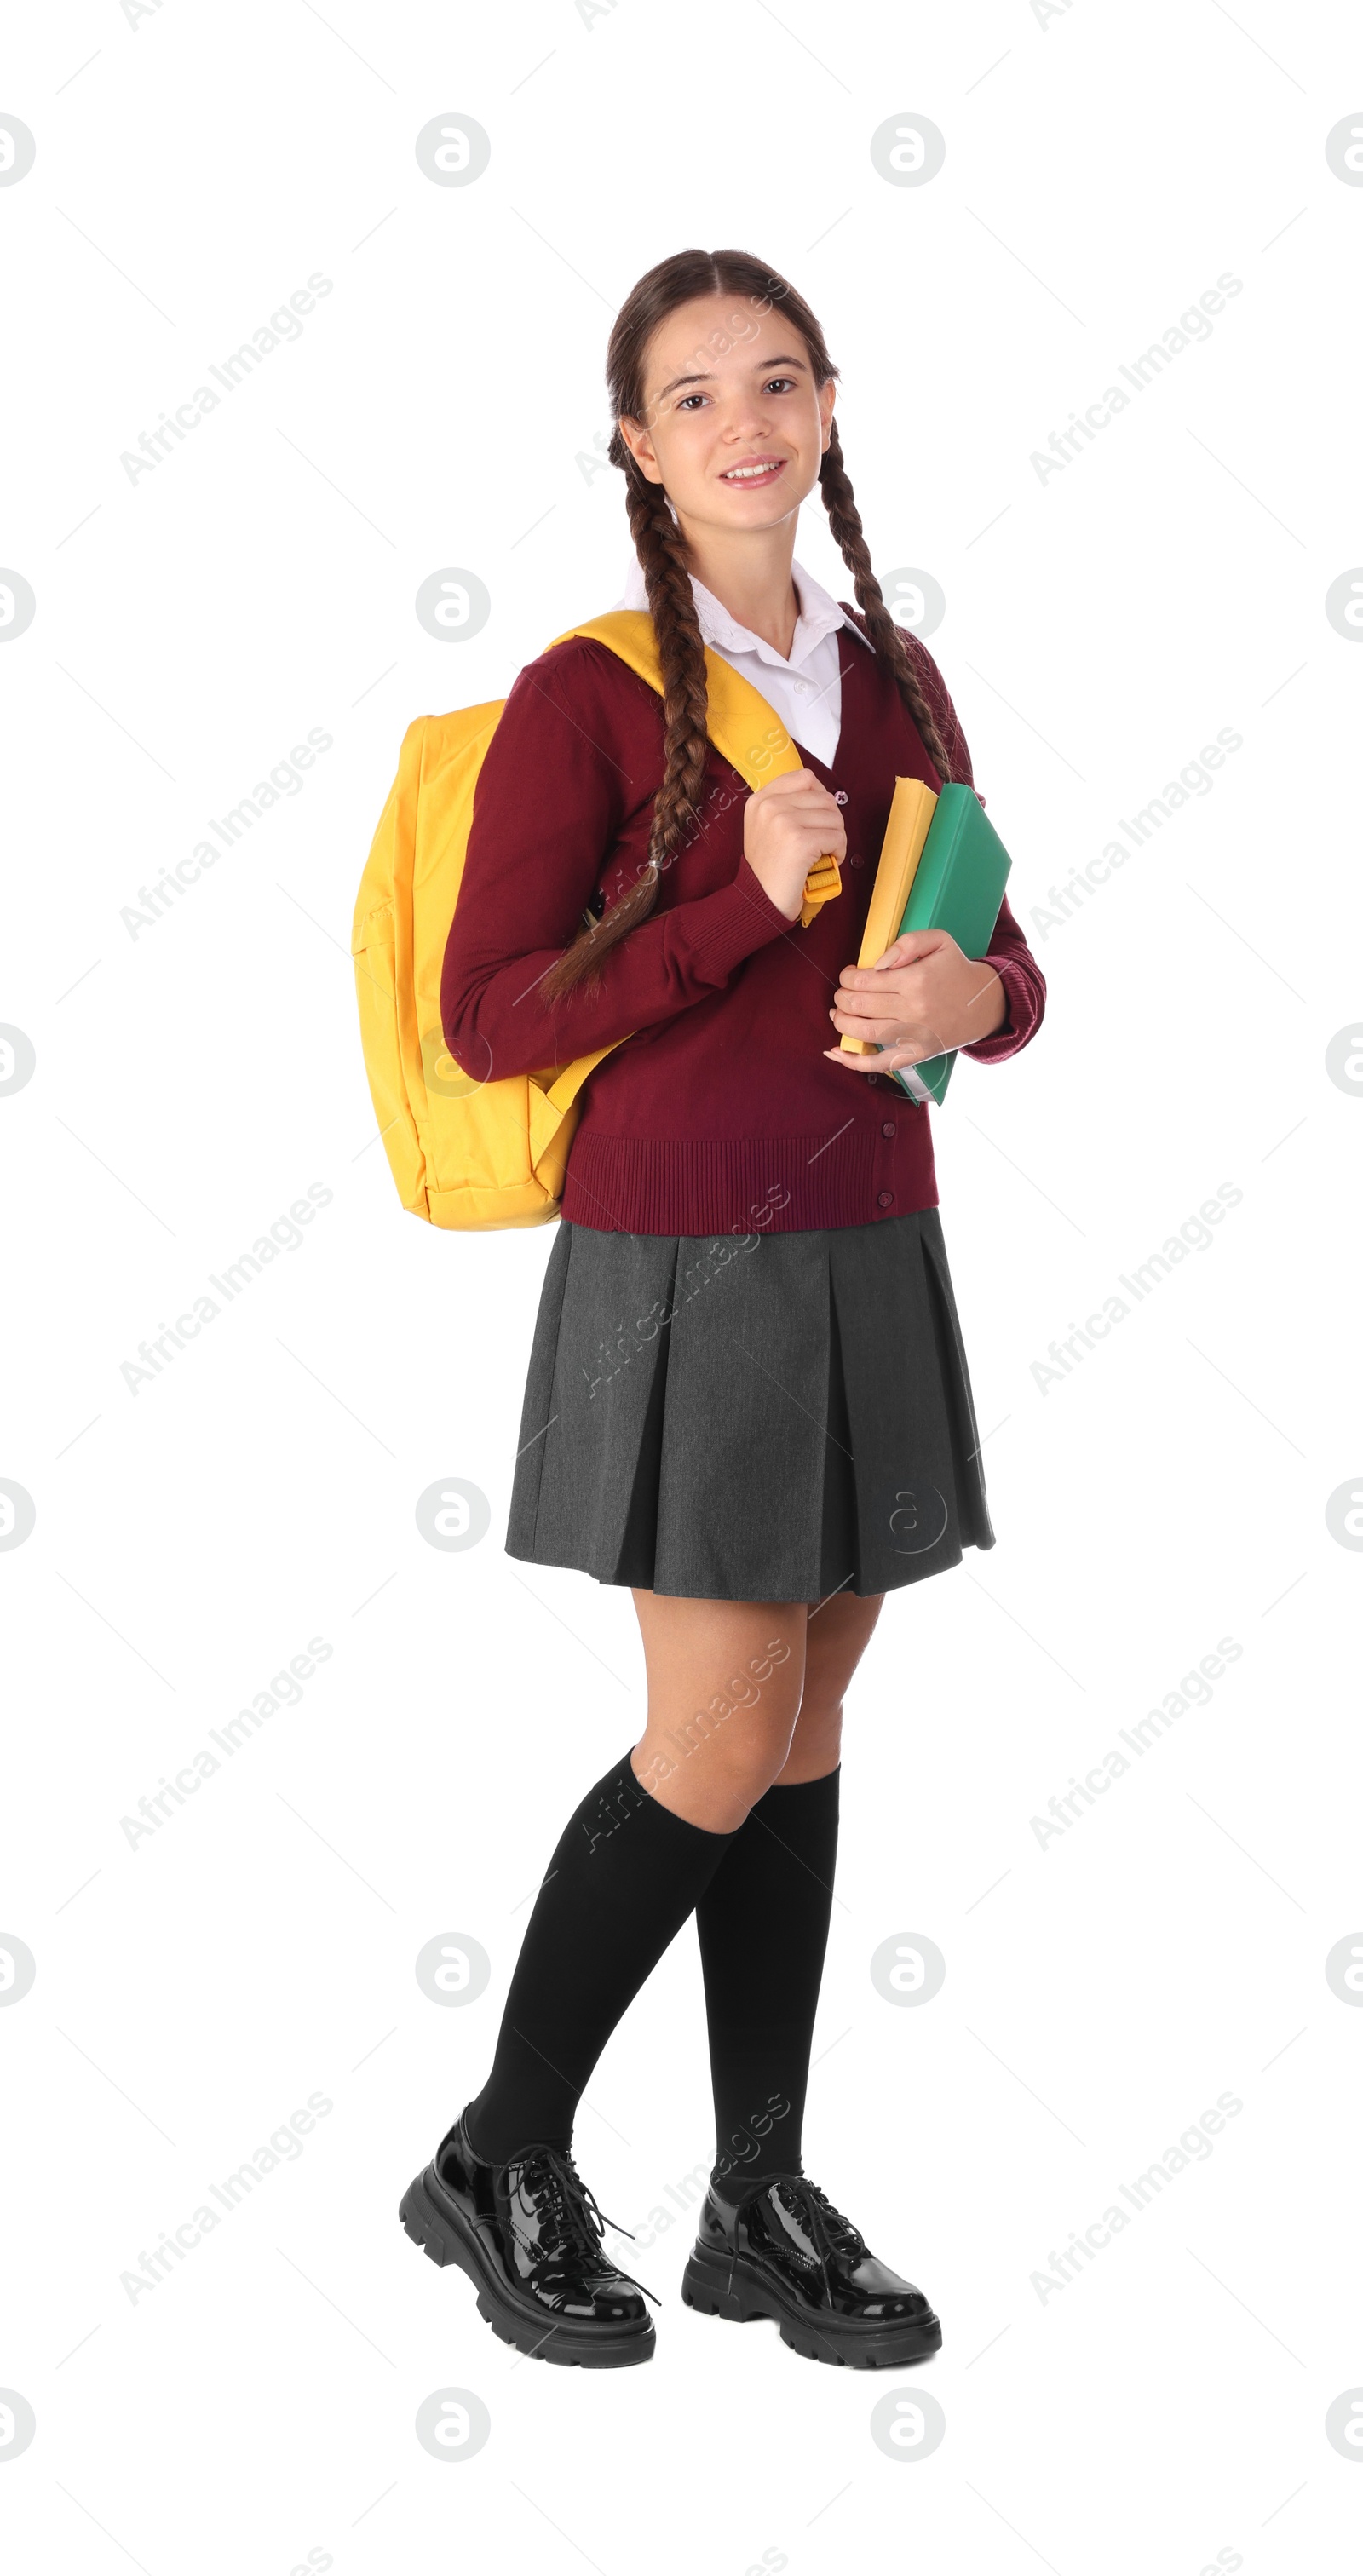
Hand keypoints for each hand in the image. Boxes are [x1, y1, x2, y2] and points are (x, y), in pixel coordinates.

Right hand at [743, 769, 846, 922]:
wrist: (758, 900)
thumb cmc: (768, 868)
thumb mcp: (766, 827)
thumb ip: (787, 805)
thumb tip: (824, 796)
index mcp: (760, 800)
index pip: (805, 777)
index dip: (820, 797)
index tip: (817, 819)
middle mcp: (770, 806)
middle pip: (825, 798)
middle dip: (832, 822)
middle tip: (823, 842)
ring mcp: (783, 822)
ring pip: (835, 818)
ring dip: (837, 838)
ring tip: (823, 853)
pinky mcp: (800, 841)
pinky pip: (838, 837)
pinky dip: (839, 852)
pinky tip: (827, 862)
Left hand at [823, 927, 1005, 1071]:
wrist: (984, 1004)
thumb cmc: (956, 970)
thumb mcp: (939, 941)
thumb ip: (907, 943)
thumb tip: (878, 963)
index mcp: (916, 980)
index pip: (863, 980)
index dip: (847, 977)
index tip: (849, 975)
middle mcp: (913, 1009)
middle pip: (858, 1004)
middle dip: (842, 997)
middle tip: (843, 993)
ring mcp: (913, 1035)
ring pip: (862, 1031)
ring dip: (841, 1022)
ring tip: (839, 1013)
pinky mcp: (916, 1054)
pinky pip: (879, 1063)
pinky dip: (853, 1061)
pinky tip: (836, 1053)